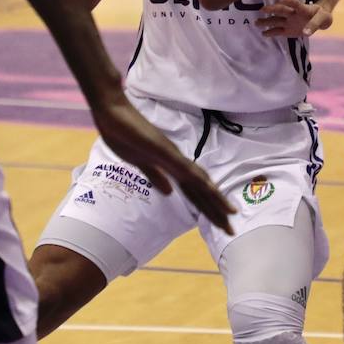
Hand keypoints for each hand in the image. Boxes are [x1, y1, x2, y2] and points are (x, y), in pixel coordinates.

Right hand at [89, 93, 234, 232]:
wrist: (113, 113)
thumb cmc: (124, 134)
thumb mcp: (139, 163)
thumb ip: (156, 176)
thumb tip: (170, 192)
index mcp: (171, 167)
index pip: (194, 193)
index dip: (207, 209)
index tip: (220, 224)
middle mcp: (177, 162)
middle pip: (201, 191)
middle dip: (216, 211)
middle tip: (231, 230)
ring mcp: (172, 156)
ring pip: (199, 181)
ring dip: (215, 199)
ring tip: (230, 213)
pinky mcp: (165, 151)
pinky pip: (185, 168)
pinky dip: (199, 179)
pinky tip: (211, 189)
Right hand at [258, 0, 332, 37]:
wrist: (320, 19)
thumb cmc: (322, 16)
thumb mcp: (323, 19)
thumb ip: (315, 24)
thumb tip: (306, 32)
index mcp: (302, 9)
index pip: (295, 3)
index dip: (289, 1)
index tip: (282, 0)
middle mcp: (293, 13)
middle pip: (281, 10)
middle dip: (272, 9)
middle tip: (262, 9)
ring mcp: (289, 21)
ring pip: (276, 20)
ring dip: (266, 21)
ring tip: (256, 22)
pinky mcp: (287, 30)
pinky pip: (278, 31)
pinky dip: (271, 32)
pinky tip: (263, 34)